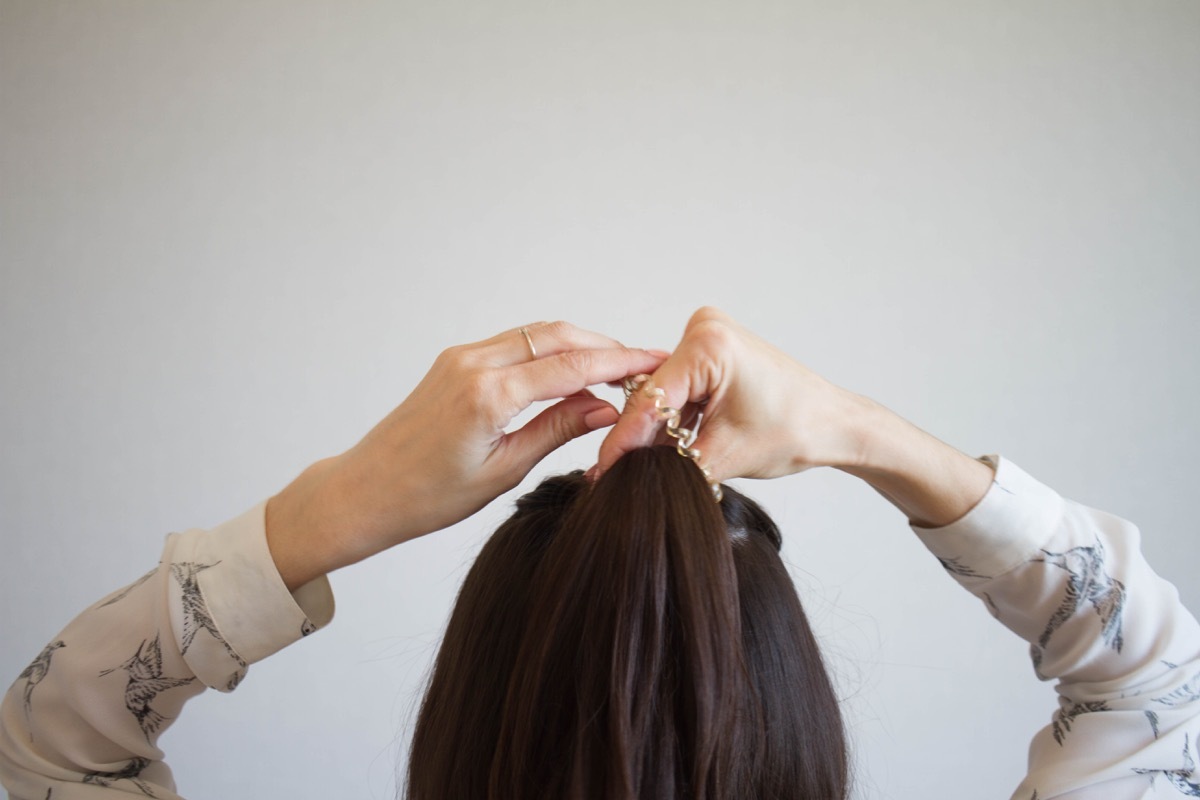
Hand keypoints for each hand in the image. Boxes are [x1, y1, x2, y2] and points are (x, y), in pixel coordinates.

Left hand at [266, 321, 666, 589]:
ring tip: (614, 369)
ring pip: (537, 334)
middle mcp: (474, 364)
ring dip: (578, 345)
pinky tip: (570, 371)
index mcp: (488, 396)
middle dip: (605, 346)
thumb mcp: (504, 471)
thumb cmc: (428, 495)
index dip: (619, 363)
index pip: (571, 367)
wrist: (367, 490)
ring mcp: (461, 357)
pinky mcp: (455, 361)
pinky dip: (549, 351)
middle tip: (643, 364)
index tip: (654, 363)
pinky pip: (514, 343)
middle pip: (558, 336)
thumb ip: (557, 430)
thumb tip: (605, 407)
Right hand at [595, 307, 993, 528]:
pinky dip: (674, 422)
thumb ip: (667, 465)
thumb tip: (622, 479)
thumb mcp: (722, 456)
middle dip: (638, 440)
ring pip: (663, 396)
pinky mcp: (712, 351)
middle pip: (652, 396)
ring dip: (656, 433)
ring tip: (640, 473)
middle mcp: (704, 328)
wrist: (834, 425)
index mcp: (709, 344)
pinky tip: (665, 454)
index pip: (650, 401)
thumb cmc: (796, 431)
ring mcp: (708, 336)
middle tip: (613, 480)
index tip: (601, 474)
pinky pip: (679, 391)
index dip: (624, 443)